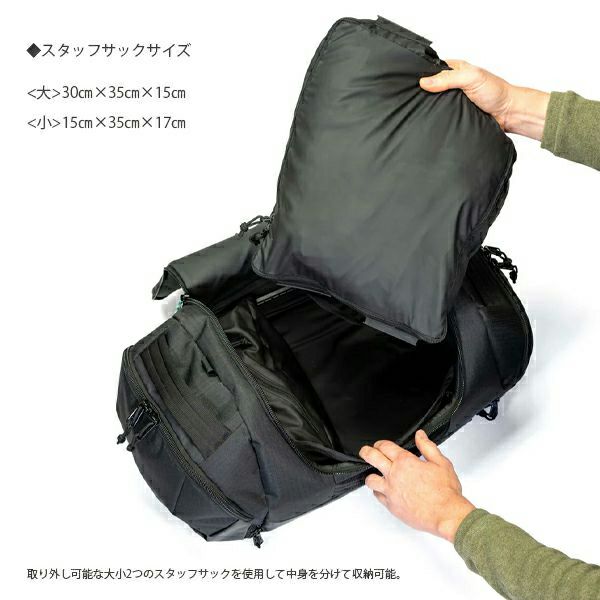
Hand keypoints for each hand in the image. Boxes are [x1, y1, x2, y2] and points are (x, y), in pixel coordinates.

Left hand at [359, 430, 474, 541]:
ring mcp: (391, 491)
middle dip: (366, 452)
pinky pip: (378, 496)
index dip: (380, 444)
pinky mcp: (392, 506)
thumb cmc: (445, 491)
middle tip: (364, 451)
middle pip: (372, 458)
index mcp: (405, 462)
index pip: (385, 447)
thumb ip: (427, 446)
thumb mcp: (441, 463)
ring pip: (370, 480)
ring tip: (374, 474)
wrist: (446, 515)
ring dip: (371, 475)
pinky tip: (383, 491)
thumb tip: (420, 435)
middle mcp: (394, 475)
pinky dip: (379, 492)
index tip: (379, 444)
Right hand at [419, 60, 549, 140]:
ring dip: (430, 108)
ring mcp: (452, 100)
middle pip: (430, 87)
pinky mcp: (454, 114)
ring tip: (419, 112)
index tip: (410, 82)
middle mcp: (452, 84)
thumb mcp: (471, 78)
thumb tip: (424, 82)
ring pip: (434, 103)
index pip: (432, 69)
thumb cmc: (495, 92)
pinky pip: (441, 116)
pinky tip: (431, 120)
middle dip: (423, 93)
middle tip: (412, 99)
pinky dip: (437, 118)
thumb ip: (449, 78)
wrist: (508, 114)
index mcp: (455, 69)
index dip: (421, 75)